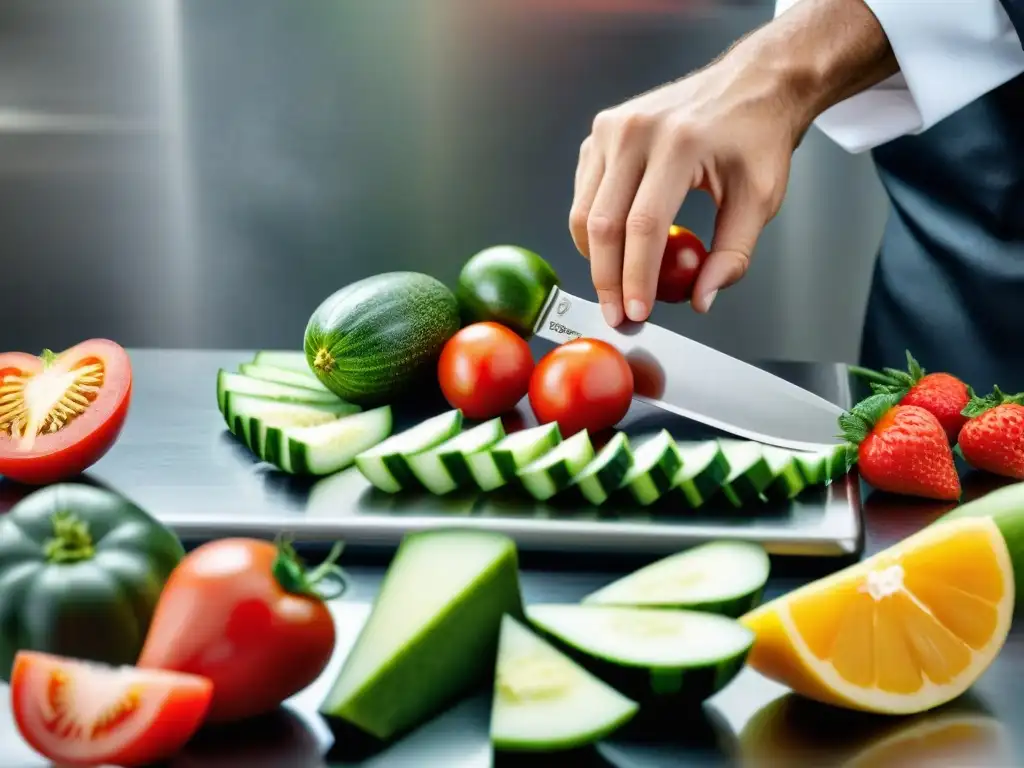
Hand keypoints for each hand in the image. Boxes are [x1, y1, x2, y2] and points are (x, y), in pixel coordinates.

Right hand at [569, 42, 808, 324]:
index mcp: (678, 144)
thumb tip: (700, 299)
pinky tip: (616, 245)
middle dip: (607, 280)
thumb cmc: (757, 137)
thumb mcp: (760, 199)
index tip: (638, 311)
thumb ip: (731, 255)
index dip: (636, 277)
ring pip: (583, 212)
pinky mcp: (600, 132)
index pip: (643, 226)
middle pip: (603, 223)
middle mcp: (637, 131)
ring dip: (596, 258)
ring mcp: (612, 128)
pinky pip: (584, 193)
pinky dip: (594, 228)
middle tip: (617, 313)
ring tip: (617, 286)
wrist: (751, 84)